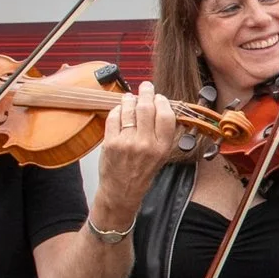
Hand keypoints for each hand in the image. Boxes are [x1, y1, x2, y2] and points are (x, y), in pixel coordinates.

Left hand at [93, 82, 178, 214]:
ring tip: (130, 97)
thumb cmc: (141, 174)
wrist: (122, 191)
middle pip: (147, 108)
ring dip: (129, 99)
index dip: (162, 102)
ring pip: (129, 110)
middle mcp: (146, 144)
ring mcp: (127, 142)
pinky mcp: (111, 142)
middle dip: (146, 93)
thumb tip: (160, 108)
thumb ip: (161, 134)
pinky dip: (116, 110)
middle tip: (146, 86)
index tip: (159, 97)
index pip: (166, 116)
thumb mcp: (161, 156)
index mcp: (162, 147)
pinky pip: (114, 118)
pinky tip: (119, 110)